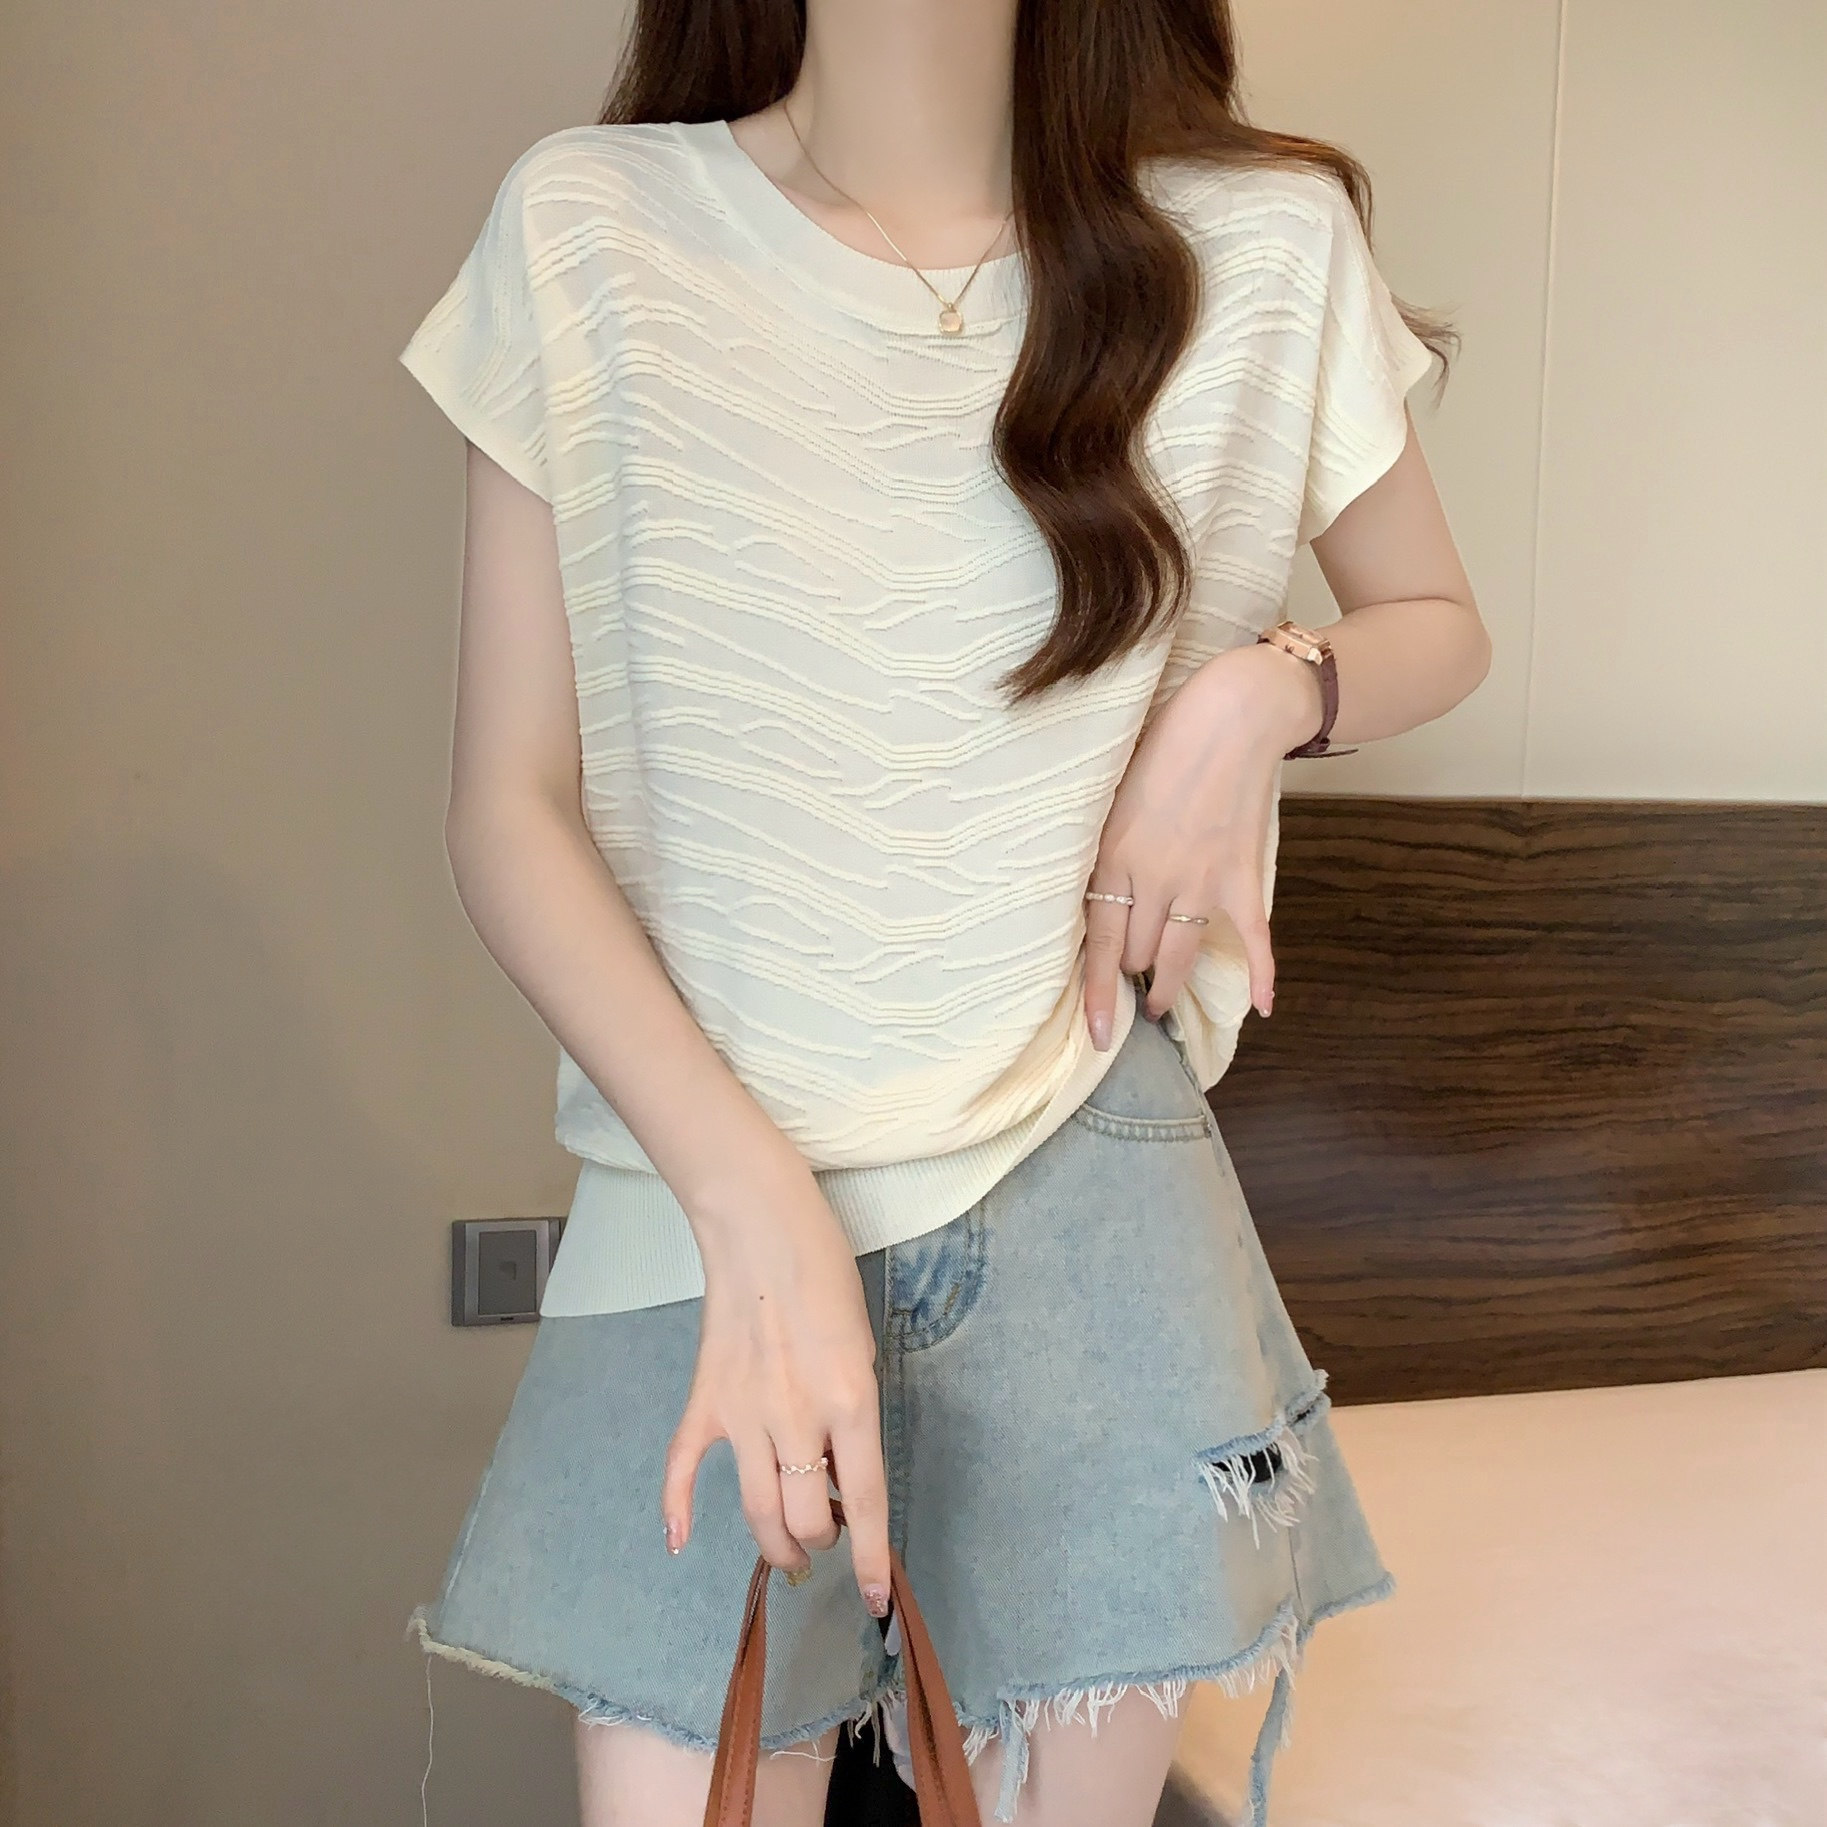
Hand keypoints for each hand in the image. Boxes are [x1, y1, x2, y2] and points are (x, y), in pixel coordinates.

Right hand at [660, 1157, 892, 1618]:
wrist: (762, 1230)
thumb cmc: (827, 1277)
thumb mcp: (863, 1347)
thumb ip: (853, 1414)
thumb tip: (836, 1470)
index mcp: (850, 1401)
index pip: (865, 1501)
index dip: (872, 1560)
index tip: (876, 1602)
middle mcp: (797, 1418)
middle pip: (808, 1517)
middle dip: (823, 1540)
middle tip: (828, 1532)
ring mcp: (744, 1414)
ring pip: (759, 1510)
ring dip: (776, 1542)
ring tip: (790, 1544)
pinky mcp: (706, 1402)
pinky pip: (684, 1469)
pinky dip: (678, 1509)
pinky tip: (679, 1539)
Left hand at [1083, 641, 1322, 1041]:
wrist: (1233, 714)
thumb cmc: (1165, 741)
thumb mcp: (1113, 792)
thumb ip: (1106, 843)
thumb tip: (1096, 883)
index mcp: (1115, 857)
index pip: (1098, 943)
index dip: (1097, 995)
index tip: (1097, 1036)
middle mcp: (1156, 878)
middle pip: (1137, 953)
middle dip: (1130, 972)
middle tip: (1126, 981)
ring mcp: (1203, 882)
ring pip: (1180, 956)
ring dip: (1170, 986)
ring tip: (1161, 1004)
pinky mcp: (1243, 877)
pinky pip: (1254, 938)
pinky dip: (1261, 974)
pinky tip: (1263, 1006)